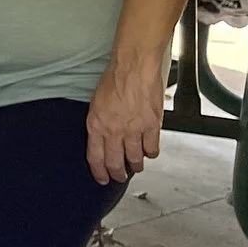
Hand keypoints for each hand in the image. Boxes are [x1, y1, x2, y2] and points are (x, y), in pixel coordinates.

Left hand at [86, 56, 165, 184]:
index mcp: (96, 125)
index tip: (102, 178)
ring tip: (136, 167)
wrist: (133, 68)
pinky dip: (151, 153)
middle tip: (120, 177)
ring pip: (135, 158)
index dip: (99, 171)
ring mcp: (134, 130)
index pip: (95, 157)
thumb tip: (103, 137)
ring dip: (136, 165)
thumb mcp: (96, 104)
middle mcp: (113, 131)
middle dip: (117, 173)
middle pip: (115, 162)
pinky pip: (152, 148)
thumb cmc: (114, 80)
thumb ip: (100, 122)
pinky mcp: (152, 126)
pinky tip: (149, 152)